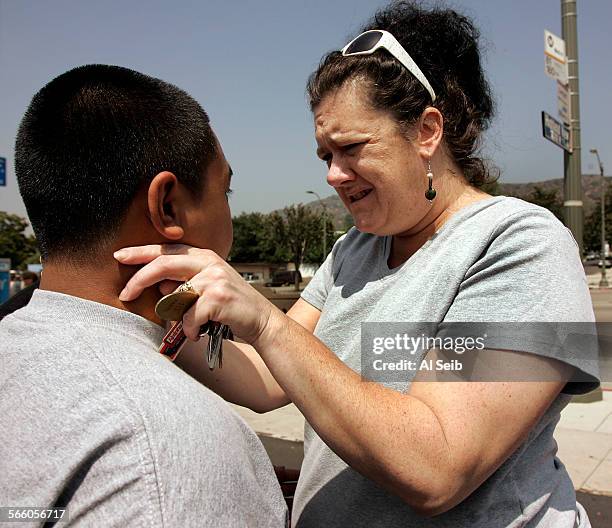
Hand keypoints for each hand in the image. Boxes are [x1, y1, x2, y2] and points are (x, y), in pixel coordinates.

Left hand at [114, 244, 278, 344]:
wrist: (262, 321)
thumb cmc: (230, 307)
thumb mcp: (207, 287)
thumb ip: (183, 281)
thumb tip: (157, 284)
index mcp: (204, 256)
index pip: (166, 249)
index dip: (140, 252)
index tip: (119, 256)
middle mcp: (209, 262)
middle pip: (162, 264)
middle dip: (139, 280)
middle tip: (124, 294)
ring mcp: (214, 278)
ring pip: (174, 297)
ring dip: (178, 318)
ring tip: (193, 325)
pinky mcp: (217, 297)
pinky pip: (188, 317)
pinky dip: (190, 330)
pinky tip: (200, 332)